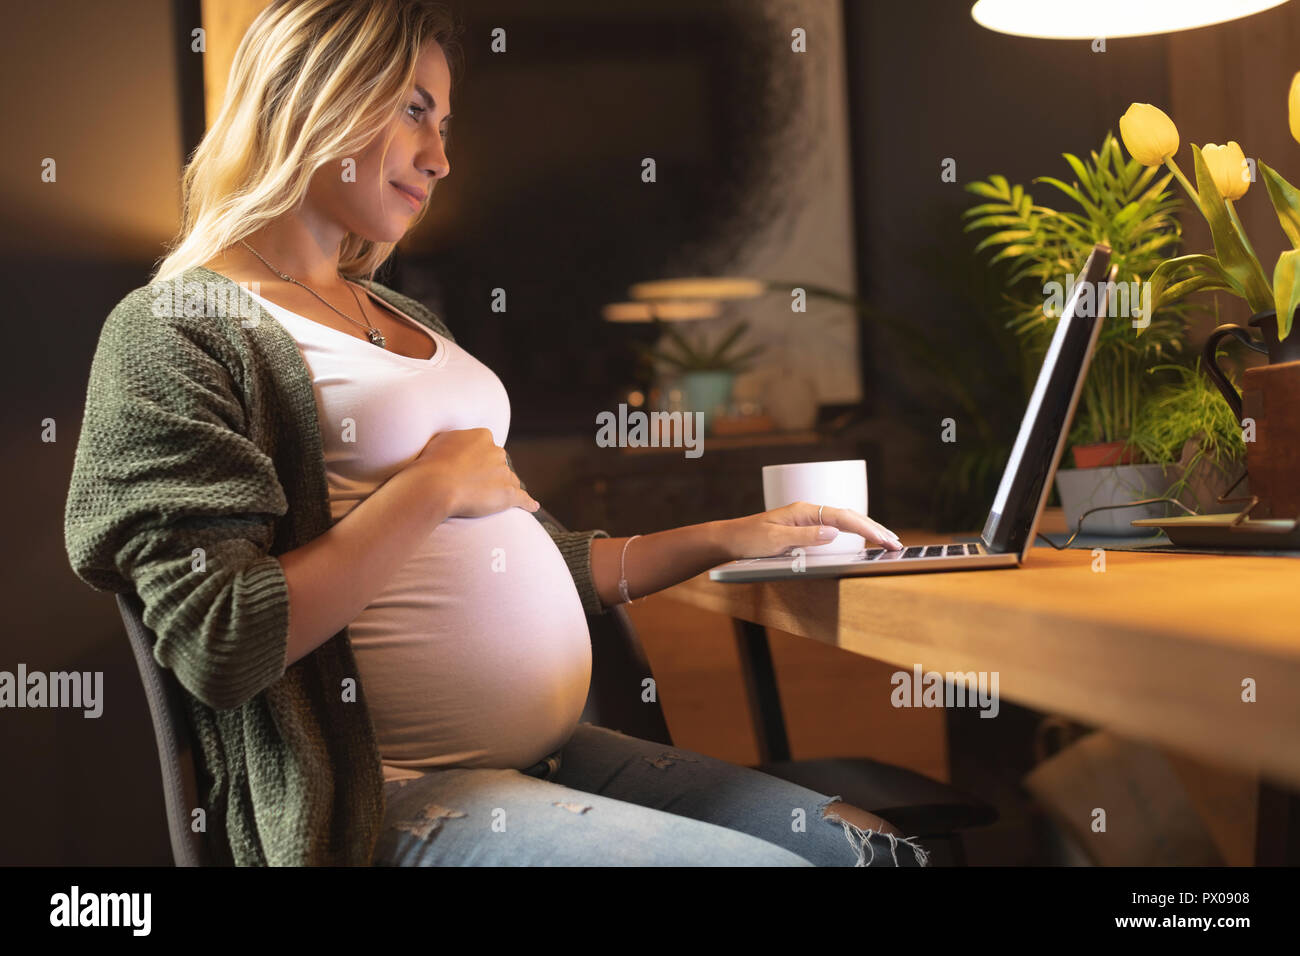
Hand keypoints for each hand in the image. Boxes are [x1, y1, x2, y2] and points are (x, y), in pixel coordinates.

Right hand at [411, 427, 539, 517]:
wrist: (436, 485)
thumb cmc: (432, 464)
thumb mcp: (441, 441)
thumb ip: (456, 441)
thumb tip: (458, 445)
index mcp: (482, 436)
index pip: (486, 446)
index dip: (477, 459)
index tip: (468, 468)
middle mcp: (497, 452)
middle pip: (499, 463)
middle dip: (490, 473)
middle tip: (472, 486)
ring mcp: (504, 473)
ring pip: (509, 480)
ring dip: (500, 489)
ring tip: (486, 500)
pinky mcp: (509, 494)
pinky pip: (523, 498)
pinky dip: (528, 503)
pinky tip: (532, 507)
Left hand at [716, 501, 902, 558]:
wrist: (730, 539)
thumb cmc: (749, 539)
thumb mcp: (776, 540)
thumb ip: (805, 536)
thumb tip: (835, 532)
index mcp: (804, 511)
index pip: (843, 518)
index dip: (866, 529)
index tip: (884, 540)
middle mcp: (808, 512)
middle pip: (849, 517)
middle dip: (874, 528)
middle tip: (896, 543)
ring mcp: (807, 519)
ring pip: (845, 521)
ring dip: (867, 530)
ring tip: (888, 540)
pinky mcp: (805, 529)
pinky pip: (836, 527)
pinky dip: (854, 533)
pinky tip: (864, 539)